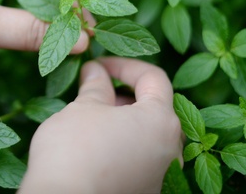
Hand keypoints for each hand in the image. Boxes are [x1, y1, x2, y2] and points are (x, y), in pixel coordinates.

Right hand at [20, 57, 183, 193]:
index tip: (98, 64)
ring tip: (89, 117)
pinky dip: (120, 145)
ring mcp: (160, 176)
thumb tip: (96, 71)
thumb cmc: (74, 151)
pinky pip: (138, 159)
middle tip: (92, 88)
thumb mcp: (83, 108)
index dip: (124, 65)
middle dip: (122, 93)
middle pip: (153, 108)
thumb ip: (96, 85)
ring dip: (121, 120)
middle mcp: (170, 150)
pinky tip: (93, 146)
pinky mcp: (144, 191)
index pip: (153, 78)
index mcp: (161, 121)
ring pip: (145, 135)